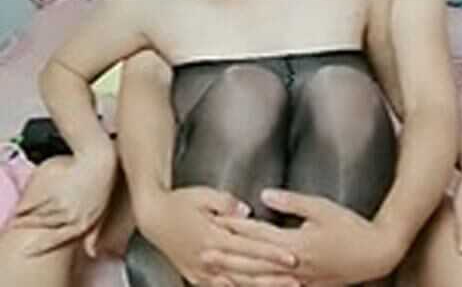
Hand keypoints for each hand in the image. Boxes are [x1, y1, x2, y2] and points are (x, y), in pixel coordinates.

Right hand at [13, 151, 115, 254]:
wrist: (98, 161)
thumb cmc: (101, 187)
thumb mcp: (101, 212)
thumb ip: (93, 234)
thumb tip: (91, 254)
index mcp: (83, 224)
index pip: (56, 240)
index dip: (39, 247)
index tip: (27, 251)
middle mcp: (71, 216)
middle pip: (42, 226)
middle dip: (27, 227)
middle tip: (18, 226)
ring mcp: (60, 204)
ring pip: (35, 216)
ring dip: (24, 217)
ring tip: (19, 216)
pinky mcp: (52, 190)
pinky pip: (32, 202)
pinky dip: (24, 205)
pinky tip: (23, 205)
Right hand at [140, 187, 297, 286]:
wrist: (153, 217)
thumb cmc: (180, 202)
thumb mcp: (205, 195)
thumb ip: (228, 204)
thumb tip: (247, 211)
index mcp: (212, 237)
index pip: (250, 248)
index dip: (273, 254)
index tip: (292, 258)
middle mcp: (207, 258)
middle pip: (247, 270)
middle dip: (274, 275)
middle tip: (298, 278)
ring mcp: (201, 271)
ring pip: (236, 283)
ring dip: (261, 286)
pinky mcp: (196, 277)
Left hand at [214, 189, 402, 284]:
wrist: (375, 254)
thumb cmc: (351, 227)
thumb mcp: (323, 207)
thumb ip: (292, 202)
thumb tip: (264, 196)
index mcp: (295, 243)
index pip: (258, 234)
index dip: (235, 228)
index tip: (216, 222)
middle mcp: (292, 264)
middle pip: (252, 260)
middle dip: (226, 255)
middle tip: (203, 251)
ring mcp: (298, 279)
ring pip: (259, 279)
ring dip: (235, 275)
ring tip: (216, 271)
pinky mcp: (305, 286)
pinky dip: (257, 286)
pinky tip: (245, 285)